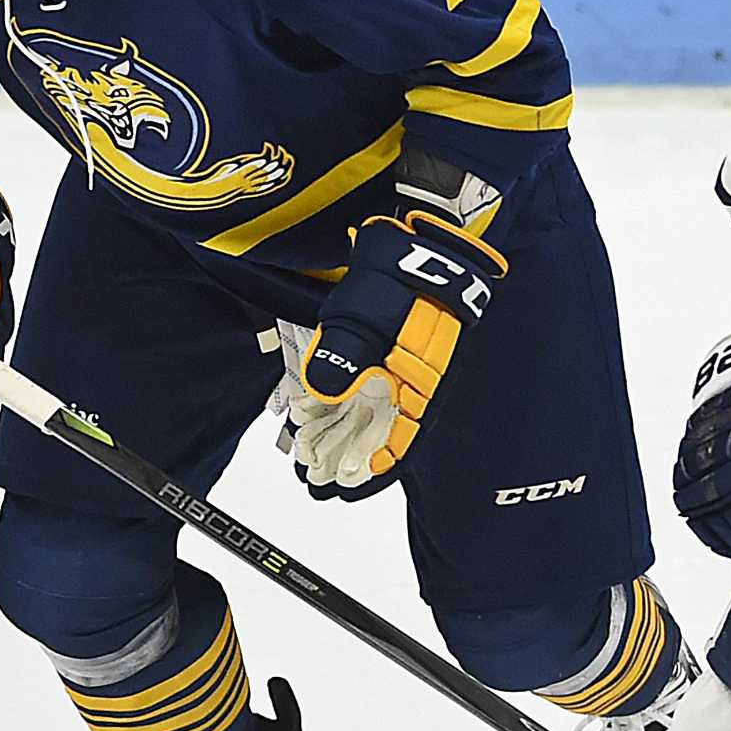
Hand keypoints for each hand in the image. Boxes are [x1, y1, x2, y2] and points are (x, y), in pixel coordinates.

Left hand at [286, 209, 506, 500]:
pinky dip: (339, 402)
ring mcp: (399, 368)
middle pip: (378, 434)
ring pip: (367, 412)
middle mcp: (412, 386)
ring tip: (308, 450)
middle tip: (312, 475)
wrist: (422, 242)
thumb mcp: (366, 320)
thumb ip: (343, 358)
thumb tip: (319, 393)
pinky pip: (363, 386)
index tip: (339, 487)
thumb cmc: (405, 280)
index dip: (368, 470)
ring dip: (339, 433)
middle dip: (346, 456)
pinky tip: (314, 408)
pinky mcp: (385, 349)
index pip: (396, 444)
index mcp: (418, 389)